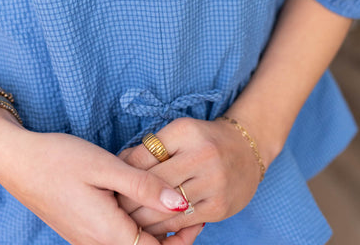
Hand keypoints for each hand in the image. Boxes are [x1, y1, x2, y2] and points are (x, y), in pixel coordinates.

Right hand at [0, 109, 203, 244]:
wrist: (18, 161)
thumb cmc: (60, 159)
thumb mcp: (106, 167)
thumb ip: (144, 188)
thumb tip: (181, 204)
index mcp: (106, 233)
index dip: (181, 239)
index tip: (198, 217)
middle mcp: (96, 244)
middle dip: (170, 236)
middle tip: (190, 208)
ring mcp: (85, 239)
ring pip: (130, 244)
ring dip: (153, 229)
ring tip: (169, 201)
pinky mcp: (80, 229)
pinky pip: (115, 236)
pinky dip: (134, 223)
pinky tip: (139, 199)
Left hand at [116, 116, 261, 236]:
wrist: (247, 150)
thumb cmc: (203, 140)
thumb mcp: (179, 132)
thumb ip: (151, 147)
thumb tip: (118, 163)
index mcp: (185, 132)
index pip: (143, 156)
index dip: (123, 172)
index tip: (112, 184)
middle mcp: (201, 155)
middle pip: (151, 183)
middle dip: (128, 199)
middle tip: (113, 207)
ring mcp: (213, 182)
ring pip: (164, 207)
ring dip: (141, 218)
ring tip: (126, 221)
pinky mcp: (219, 207)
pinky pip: (181, 222)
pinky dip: (162, 227)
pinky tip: (150, 227)